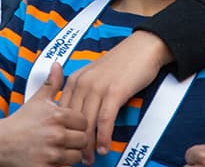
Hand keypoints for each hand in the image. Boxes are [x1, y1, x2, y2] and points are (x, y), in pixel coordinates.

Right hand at [0, 63, 86, 166]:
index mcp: (57, 116)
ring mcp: (52, 153)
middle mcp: (56, 134)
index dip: (76, 124)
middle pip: (83, 140)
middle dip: (75, 140)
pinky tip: (52, 158)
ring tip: (57, 149)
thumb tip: (57, 65)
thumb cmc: (20, 123)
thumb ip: (51, 84)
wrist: (0, 144)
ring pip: (77, 156)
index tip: (67, 126)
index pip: (84, 122)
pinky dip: (61, 165)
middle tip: (63, 139)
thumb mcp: (36, 100)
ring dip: (69, 154)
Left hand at [58, 29, 169, 163]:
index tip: (65, 145)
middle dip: (74, 142)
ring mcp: (98, 87)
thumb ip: (83, 91)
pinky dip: (104, 137)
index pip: (62, 112)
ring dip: (88, 145)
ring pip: (87, 123)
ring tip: (90, 159)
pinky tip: (104, 148)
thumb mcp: (94, 75)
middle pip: (73, 120)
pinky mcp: (114, 92)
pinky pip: (105, 120)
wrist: (142, 48)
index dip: (63, 132)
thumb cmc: (120, 64)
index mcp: (74, 79)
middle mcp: (82, 83)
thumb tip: (77, 116)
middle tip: (76, 159)